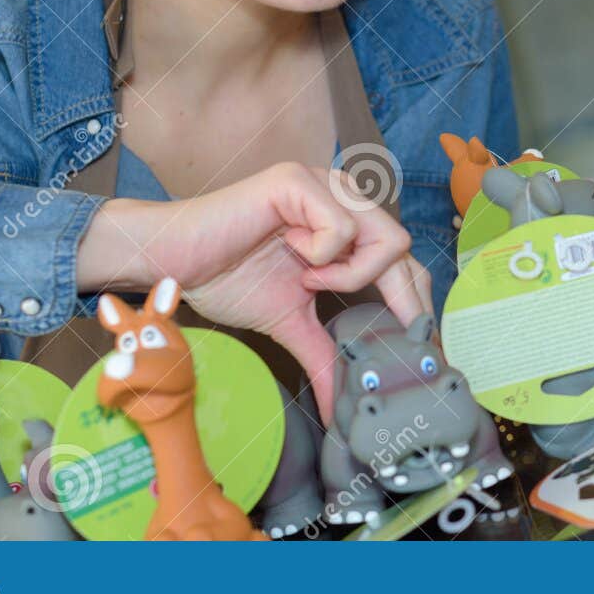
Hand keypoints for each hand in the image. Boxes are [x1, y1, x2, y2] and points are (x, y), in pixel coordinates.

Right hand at [78, 162, 430, 422]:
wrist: (173, 258)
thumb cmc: (226, 278)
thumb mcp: (289, 323)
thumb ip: (323, 355)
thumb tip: (338, 412)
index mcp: (345, 224)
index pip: (402, 260)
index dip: (415, 302)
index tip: (420, 348)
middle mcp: (342, 197)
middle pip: (403, 249)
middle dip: (399, 298)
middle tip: (387, 333)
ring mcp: (323, 185)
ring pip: (384, 237)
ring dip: (350, 273)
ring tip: (310, 281)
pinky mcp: (299, 181)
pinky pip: (342, 227)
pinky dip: (323, 254)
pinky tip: (292, 255)